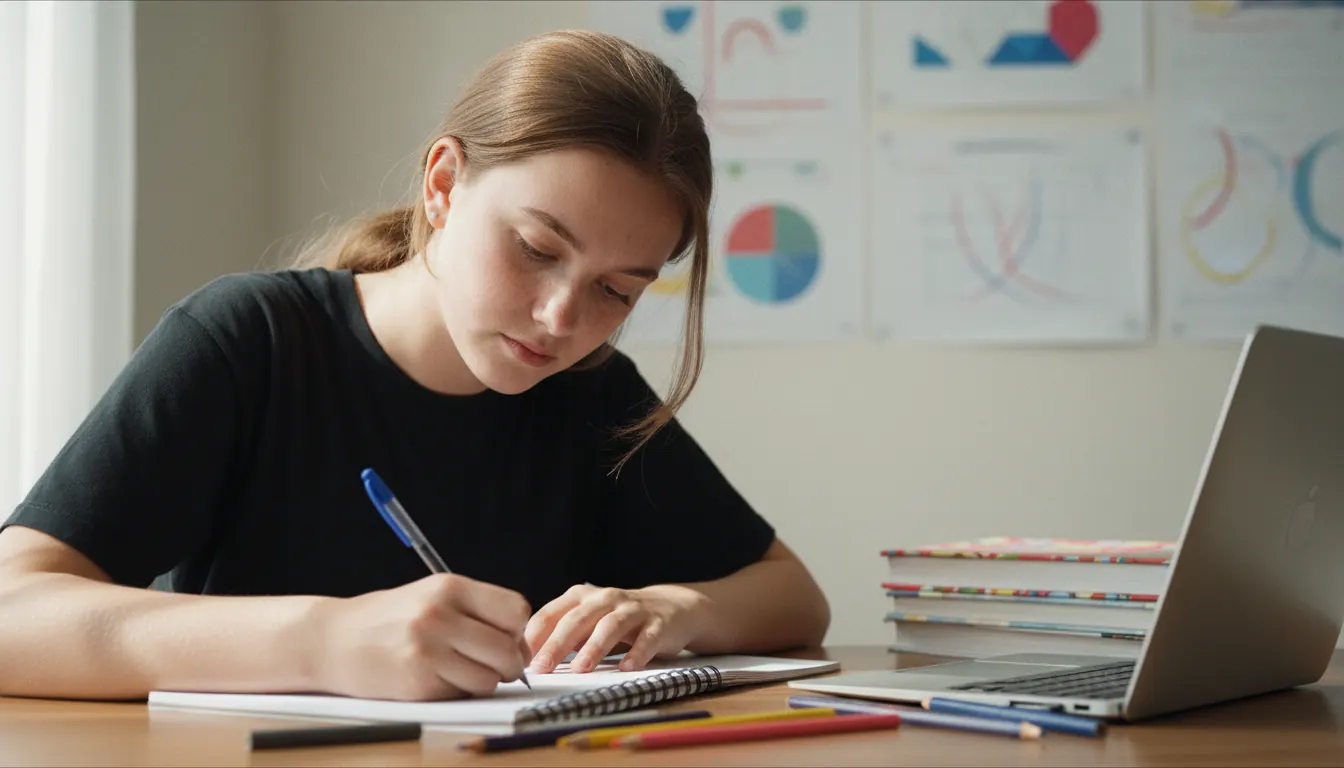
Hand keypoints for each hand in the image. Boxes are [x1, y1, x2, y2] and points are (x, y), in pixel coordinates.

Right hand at [310, 573, 531, 700]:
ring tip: (459, 669)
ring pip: (489, 679)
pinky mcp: (417, 684)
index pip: (515, 611)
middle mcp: (439, 616)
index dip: (518, 630)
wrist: (331, 640)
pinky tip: (436, 678)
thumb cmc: (387, 618)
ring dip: (482, 681)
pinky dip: (457, 692)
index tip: (508, 638)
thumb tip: (522, 642)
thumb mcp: (432, 596)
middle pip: (507, 649)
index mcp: (449, 588)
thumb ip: (476, 611)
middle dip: (509, 663)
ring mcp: (428, 651)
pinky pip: (461, 695)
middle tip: (495, 664)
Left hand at [524, 584, 709, 673]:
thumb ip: (561, 635)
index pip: (551, 613)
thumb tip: (528, 661)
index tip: (519, 658)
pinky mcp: (657, 624)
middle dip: (557, 644)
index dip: (534, 636)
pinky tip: (626, 668)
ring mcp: (632, 610)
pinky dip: (636, 653)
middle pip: (577, 619)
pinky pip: (646, 639)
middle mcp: (605, 598)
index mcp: (581, 597)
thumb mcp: (587, 620)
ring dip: (593, 647)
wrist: (670, 607)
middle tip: (542, 667)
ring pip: (610, 626)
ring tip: (580, 668)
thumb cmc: (619, 619)